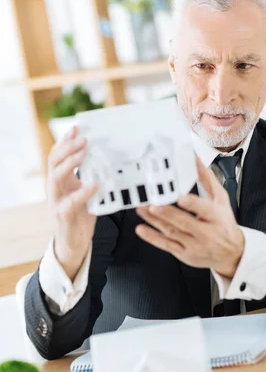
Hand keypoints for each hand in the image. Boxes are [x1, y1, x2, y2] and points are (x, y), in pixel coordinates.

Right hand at [47, 126, 97, 280]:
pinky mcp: (63, 216)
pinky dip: (82, 192)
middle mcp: (54, 188)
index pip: (57, 155)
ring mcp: (56, 202)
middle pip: (54, 161)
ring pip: (55, 178)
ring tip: (83, 153)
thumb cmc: (80, 214)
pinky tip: (93, 184)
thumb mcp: (85, 190)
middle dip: (67, 147)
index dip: (65, 141)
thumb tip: (106, 157)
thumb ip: (90, 175)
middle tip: (83, 138)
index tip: (76, 128)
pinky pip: (70, 203)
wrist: (73, 243)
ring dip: (69, 164)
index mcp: (60, 180)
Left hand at [136, 157, 244, 277]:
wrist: (231, 253)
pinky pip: (166, 245)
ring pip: (172, 232)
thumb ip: (207, 179)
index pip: (204, 210)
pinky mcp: (184, 254)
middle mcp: (206, 233)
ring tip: (142, 209)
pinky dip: (153, 237)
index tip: (181, 197)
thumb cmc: (224, 222)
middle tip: (154, 204)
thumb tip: (195, 158)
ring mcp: (194, 245)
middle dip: (168, 214)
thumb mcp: (221, 200)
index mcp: (216, 217)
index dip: (192, 204)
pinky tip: (141, 229)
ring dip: (155, 221)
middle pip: (184, 223)